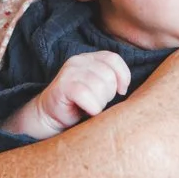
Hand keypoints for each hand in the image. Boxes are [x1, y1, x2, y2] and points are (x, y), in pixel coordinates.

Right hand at [11, 51, 130, 137]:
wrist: (49, 118)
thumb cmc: (78, 106)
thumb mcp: (99, 89)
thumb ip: (113, 81)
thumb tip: (130, 87)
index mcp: (90, 58)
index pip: (114, 59)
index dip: (123, 76)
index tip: (121, 92)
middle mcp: (79, 61)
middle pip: (109, 76)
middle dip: (109, 95)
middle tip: (97, 103)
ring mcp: (69, 72)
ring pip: (100, 86)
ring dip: (99, 103)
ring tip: (89, 107)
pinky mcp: (63, 85)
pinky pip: (87, 95)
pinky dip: (91, 108)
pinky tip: (85, 111)